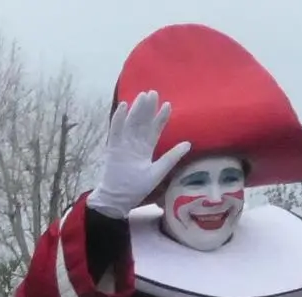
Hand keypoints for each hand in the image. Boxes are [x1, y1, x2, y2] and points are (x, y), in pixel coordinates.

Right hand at [90, 91, 189, 217]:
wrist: (117, 199)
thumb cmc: (136, 189)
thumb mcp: (158, 172)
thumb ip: (172, 157)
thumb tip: (189, 144)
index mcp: (145, 149)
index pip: (154, 130)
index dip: (161, 118)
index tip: (168, 105)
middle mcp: (134, 144)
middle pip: (142, 122)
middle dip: (148, 108)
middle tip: (153, 92)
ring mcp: (123, 145)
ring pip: (131, 123)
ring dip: (136, 109)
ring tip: (143, 95)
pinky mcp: (112, 148)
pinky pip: (115, 130)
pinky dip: (119, 118)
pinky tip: (124, 105)